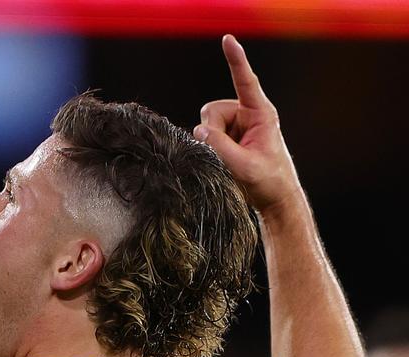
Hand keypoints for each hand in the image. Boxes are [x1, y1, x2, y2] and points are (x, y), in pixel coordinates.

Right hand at [194, 35, 301, 213]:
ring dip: (210, 142)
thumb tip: (198, 131)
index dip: (235, 60)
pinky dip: (209, 148)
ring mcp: (237, 127)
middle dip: (211, 132)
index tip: (228, 40)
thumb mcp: (243, 165)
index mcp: (260, 114)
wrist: (275, 199)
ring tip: (229, 160)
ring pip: (206, 124)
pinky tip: (225, 161)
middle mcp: (248, 115)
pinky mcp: (229, 139)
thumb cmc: (268, 181)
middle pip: (212, 111)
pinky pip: (207, 136)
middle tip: (224, 154)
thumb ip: (218, 146)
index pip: (245, 81)